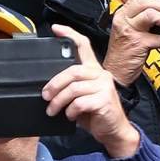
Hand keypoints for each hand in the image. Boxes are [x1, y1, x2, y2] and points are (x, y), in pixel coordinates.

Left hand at [43, 26, 140, 157]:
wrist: (114, 132)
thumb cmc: (96, 114)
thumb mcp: (82, 97)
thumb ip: (71, 86)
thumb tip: (48, 87)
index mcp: (94, 70)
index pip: (84, 46)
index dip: (69, 35)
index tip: (55, 28)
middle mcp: (101, 74)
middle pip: (73, 70)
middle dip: (55, 84)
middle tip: (45, 96)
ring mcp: (104, 87)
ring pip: (74, 88)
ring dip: (59, 101)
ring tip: (53, 110)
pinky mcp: (105, 100)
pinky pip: (80, 102)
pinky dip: (70, 111)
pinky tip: (70, 116)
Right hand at [102, 0, 159, 86]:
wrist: (114, 72)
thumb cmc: (124, 53)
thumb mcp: (130, 31)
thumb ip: (142, 21)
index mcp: (123, 14)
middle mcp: (123, 19)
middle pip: (145, 1)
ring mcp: (129, 31)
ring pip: (151, 14)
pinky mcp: (137, 44)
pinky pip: (159, 38)